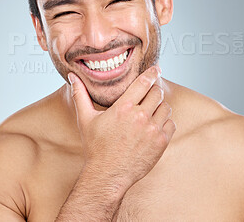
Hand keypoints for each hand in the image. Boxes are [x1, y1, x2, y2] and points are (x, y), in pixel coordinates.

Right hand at [68, 66, 175, 189]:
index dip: (152, 72)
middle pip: (157, 93)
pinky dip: (166, 122)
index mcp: (123, 107)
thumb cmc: (96, 147)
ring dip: (160, 106)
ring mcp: (152, 130)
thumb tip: (72, 76)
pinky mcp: (161, 143)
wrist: (107, 175)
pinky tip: (155, 125)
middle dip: (154, 90)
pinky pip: (171, 123)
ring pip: (166, 107)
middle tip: (150, 94)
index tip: (156, 68)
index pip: (143, 82)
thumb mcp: (85, 119)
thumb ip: (80, 95)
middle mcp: (140, 116)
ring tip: (151, 111)